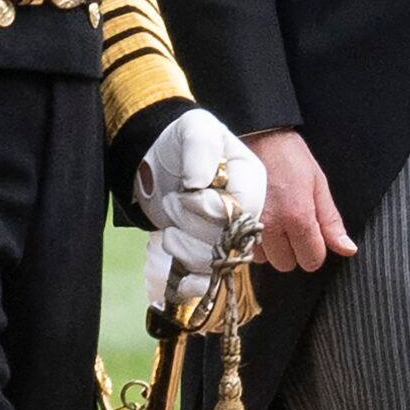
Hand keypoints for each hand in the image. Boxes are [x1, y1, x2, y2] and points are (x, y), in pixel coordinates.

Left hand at [138, 109, 268, 307]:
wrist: (158, 164)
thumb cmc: (181, 143)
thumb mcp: (194, 129)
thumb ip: (201, 147)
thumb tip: (199, 183)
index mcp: (252, 179)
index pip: (246, 207)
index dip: (212, 207)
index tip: (187, 189)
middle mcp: (246, 211)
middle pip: (231, 238)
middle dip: (194, 224)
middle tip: (174, 201)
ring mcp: (229, 237)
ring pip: (217, 262)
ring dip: (185, 246)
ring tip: (171, 218)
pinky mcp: (210, 257)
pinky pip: (208, 280)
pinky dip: (189, 277)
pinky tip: (175, 253)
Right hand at [244, 127, 356, 273]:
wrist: (256, 136)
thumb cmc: (289, 157)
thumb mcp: (318, 184)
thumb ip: (331, 221)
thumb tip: (347, 249)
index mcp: (298, 217)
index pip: (312, 260)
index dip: (315, 249)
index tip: (311, 233)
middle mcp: (272, 227)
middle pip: (287, 264)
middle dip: (293, 250)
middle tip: (291, 224)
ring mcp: (249, 226)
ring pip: (266, 259)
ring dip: (272, 247)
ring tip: (274, 220)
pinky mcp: (233, 223)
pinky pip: (247, 249)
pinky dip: (255, 241)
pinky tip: (260, 221)